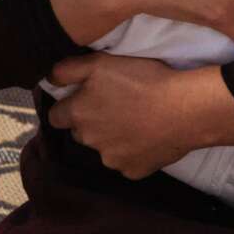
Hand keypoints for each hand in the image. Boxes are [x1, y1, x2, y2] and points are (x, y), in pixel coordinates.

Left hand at [48, 54, 233, 178]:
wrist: (184, 109)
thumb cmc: (143, 80)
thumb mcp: (102, 62)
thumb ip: (68, 70)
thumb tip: (49, 78)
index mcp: (78, 114)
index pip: (56, 116)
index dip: (69, 106)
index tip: (86, 98)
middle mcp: (89, 141)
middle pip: (80, 133)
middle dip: (91, 122)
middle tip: (115, 106)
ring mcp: (111, 159)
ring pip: (103, 148)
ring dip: (112, 137)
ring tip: (136, 120)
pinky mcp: (132, 171)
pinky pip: (126, 162)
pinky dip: (133, 151)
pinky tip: (148, 135)